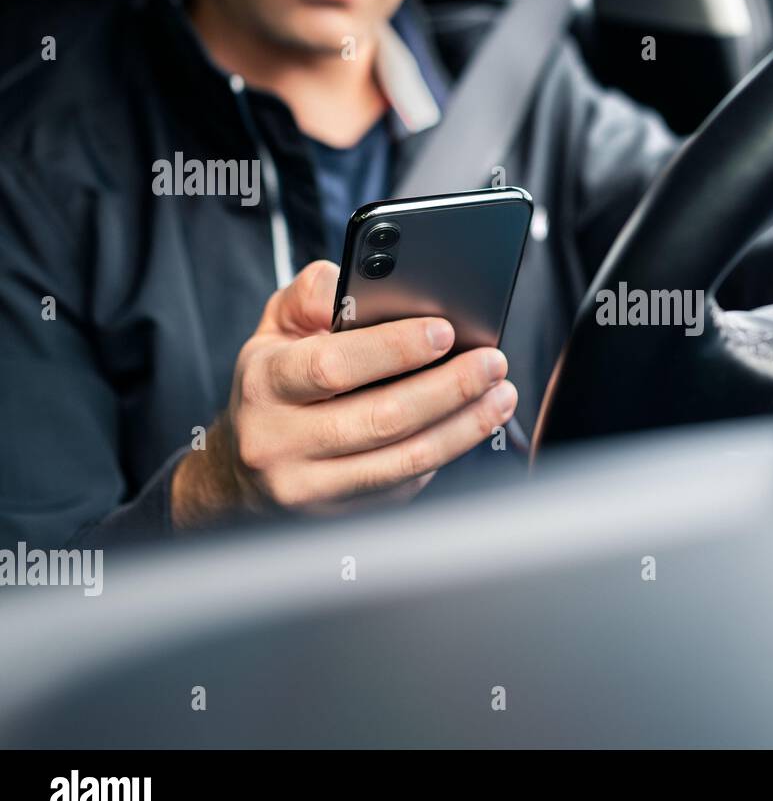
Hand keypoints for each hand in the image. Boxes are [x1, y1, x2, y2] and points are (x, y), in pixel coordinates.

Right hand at [171, 260, 517, 528]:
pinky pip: (407, 484)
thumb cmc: (274, 383)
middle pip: (381, 419)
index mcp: (265, 385)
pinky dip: (448, 452)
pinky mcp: (342, 515)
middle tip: (492, 363)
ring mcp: (311, 487)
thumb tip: (356, 285)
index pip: (333, 366)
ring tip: (500, 396)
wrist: (243, 466)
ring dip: (464, 427)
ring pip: (404, 460)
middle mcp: (280, 442)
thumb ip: (313, 295)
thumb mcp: (276, 327)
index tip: (445, 331)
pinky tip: (473, 425)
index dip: (394, 349)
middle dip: (449, 389)